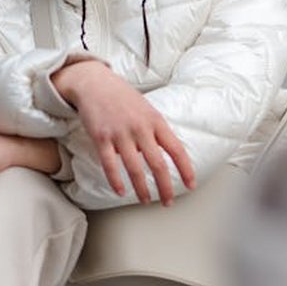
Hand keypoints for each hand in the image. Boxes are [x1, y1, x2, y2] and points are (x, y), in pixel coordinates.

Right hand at [52, 60, 195, 204]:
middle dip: (165, 187)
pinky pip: (110, 165)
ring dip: (142, 189)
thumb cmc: (123, 98)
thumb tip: (168, 152)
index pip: (177, 149)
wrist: (95, 83)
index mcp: (156, 121)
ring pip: (135, 168)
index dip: (186, 169)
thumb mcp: (147, 109)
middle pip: (158, 164)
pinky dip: (116, 181)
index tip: (191, 185)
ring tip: (147, 200)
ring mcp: (120, 133)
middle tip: (168, 202)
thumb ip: (157, 131)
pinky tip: (121, 191)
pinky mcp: (101, 137)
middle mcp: (141, 128)